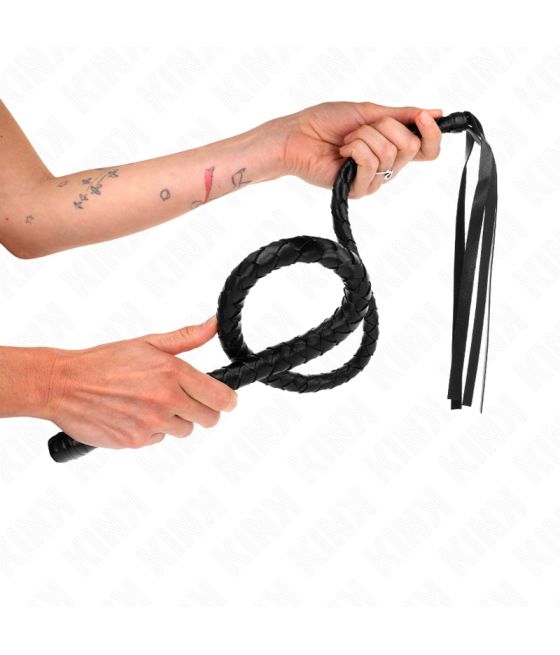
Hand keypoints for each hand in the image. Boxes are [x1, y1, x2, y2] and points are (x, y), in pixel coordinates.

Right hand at [43, 315, 237, 449]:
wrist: (63, 384)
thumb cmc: (104, 362)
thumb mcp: (148, 343)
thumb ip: (186, 338)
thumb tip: (213, 324)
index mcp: (172, 373)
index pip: (221, 398)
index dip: (227, 400)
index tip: (225, 400)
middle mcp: (165, 400)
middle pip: (209, 419)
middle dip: (202, 410)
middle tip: (185, 400)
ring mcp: (151, 424)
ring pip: (184, 430)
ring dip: (175, 421)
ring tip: (151, 404)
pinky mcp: (135, 442)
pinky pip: (158, 440)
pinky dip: (151, 431)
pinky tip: (134, 415)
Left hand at [278, 101, 443, 198]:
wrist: (296, 135)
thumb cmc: (325, 122)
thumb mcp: (369, 111)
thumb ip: (402, 115)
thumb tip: (435, 113)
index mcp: (392, 147)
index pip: (427, 150)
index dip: (432, 134)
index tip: (423, 117)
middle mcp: (386, 166)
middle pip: (410, 147)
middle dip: (385, 127)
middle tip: (361, 128)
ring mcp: (372, 179)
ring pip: (389, 153)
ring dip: (364, 136)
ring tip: (346, 140)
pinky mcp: (357, 189)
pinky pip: (371, 165)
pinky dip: (357, 149)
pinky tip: (342, 151)